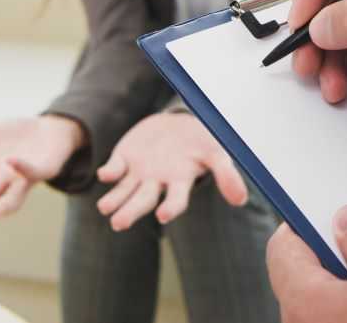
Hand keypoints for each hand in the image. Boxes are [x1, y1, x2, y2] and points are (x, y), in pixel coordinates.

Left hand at [95, 112, 246, 229]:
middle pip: (143, 200)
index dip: (171, 207)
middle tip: (119, 224)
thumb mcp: (217, 152)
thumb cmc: (201, 141)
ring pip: (124, 191)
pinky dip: (109, 172)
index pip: (175, 200)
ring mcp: (138, 172)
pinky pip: (114, 168)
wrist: (178, 122)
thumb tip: (241, 200)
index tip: (164, 215)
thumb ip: (227, 175)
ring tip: (105, 208)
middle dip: (131, 212)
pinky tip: (105, 174)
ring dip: (114, 200)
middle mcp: (157, 182)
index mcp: (180, 182)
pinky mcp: (124, 158)